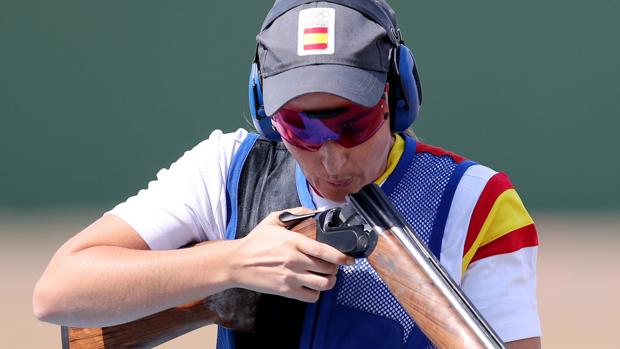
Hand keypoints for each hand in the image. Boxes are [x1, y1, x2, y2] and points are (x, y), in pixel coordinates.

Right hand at [230, 207, 354, 302]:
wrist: (237, 263)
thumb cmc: (255, 242)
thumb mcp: (273, 220)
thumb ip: (295, 213)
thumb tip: (313, 212)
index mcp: (294, 242)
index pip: (324, 251)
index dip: (341, 257)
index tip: (350, 259)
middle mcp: (295, 261)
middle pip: (328, 269)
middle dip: (335, 268)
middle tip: (333, 265)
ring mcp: (291, 277)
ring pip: (323, 284)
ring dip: (329, 281)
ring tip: (326, 276)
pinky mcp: (286, 291)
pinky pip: (311, 297)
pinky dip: (316, 293)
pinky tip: (312, 286)